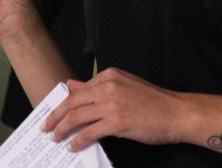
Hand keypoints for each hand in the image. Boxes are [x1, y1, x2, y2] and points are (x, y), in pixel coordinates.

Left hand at [43, 68, 185, 150]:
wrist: (176, 112)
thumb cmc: (152, 102)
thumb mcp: (123, 86)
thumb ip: (96, 87)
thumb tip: (72, 85)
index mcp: (109, 75)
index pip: (78, 91)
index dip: (63, 105)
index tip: (53, 115)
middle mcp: (108, 86)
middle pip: (72, 103)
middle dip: (55, 117)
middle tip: (46, 128)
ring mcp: (112, 103)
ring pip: (77, 117)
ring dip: (63, 129)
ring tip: (56, 138)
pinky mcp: (116, 121)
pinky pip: (89, 132)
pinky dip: (78, 140)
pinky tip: (74, 146)